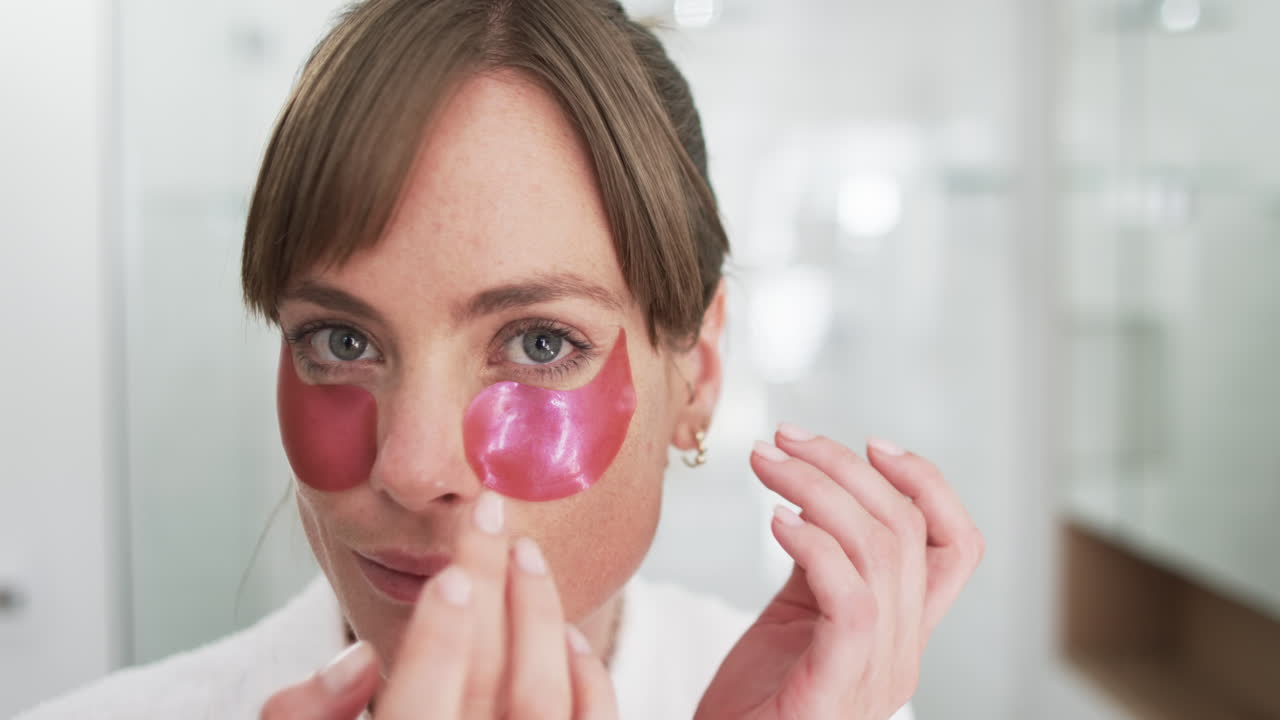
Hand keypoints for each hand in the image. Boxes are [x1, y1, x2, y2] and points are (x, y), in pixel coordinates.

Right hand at [260, 492, 617, 719]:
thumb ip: (304, 711)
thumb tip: (353, 659)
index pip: (417, 709)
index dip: (438, 640)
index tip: (451, 575)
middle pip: (487, 680)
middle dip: (490, 587)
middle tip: (488, 512)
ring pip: (542, 696)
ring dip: (538, 614)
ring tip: (524, 551)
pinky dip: (586, 675)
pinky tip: (565, 631)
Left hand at [695, 426, 983, 719]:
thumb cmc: (755, 703)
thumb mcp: (796, 618)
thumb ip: (820, 564)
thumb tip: (813, 494)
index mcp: (902, 630)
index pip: (955, 546)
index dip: (928, 483)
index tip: (872, 443)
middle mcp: (903, 651)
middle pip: (906, 531)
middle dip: (845, 466)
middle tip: (785, 438)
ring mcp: (876, 675)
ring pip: (879, 552)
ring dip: (819, 489)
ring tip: (766, 464)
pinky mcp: (836, 692)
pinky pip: (852, 604)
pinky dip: (818, 548)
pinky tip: (777, 521)